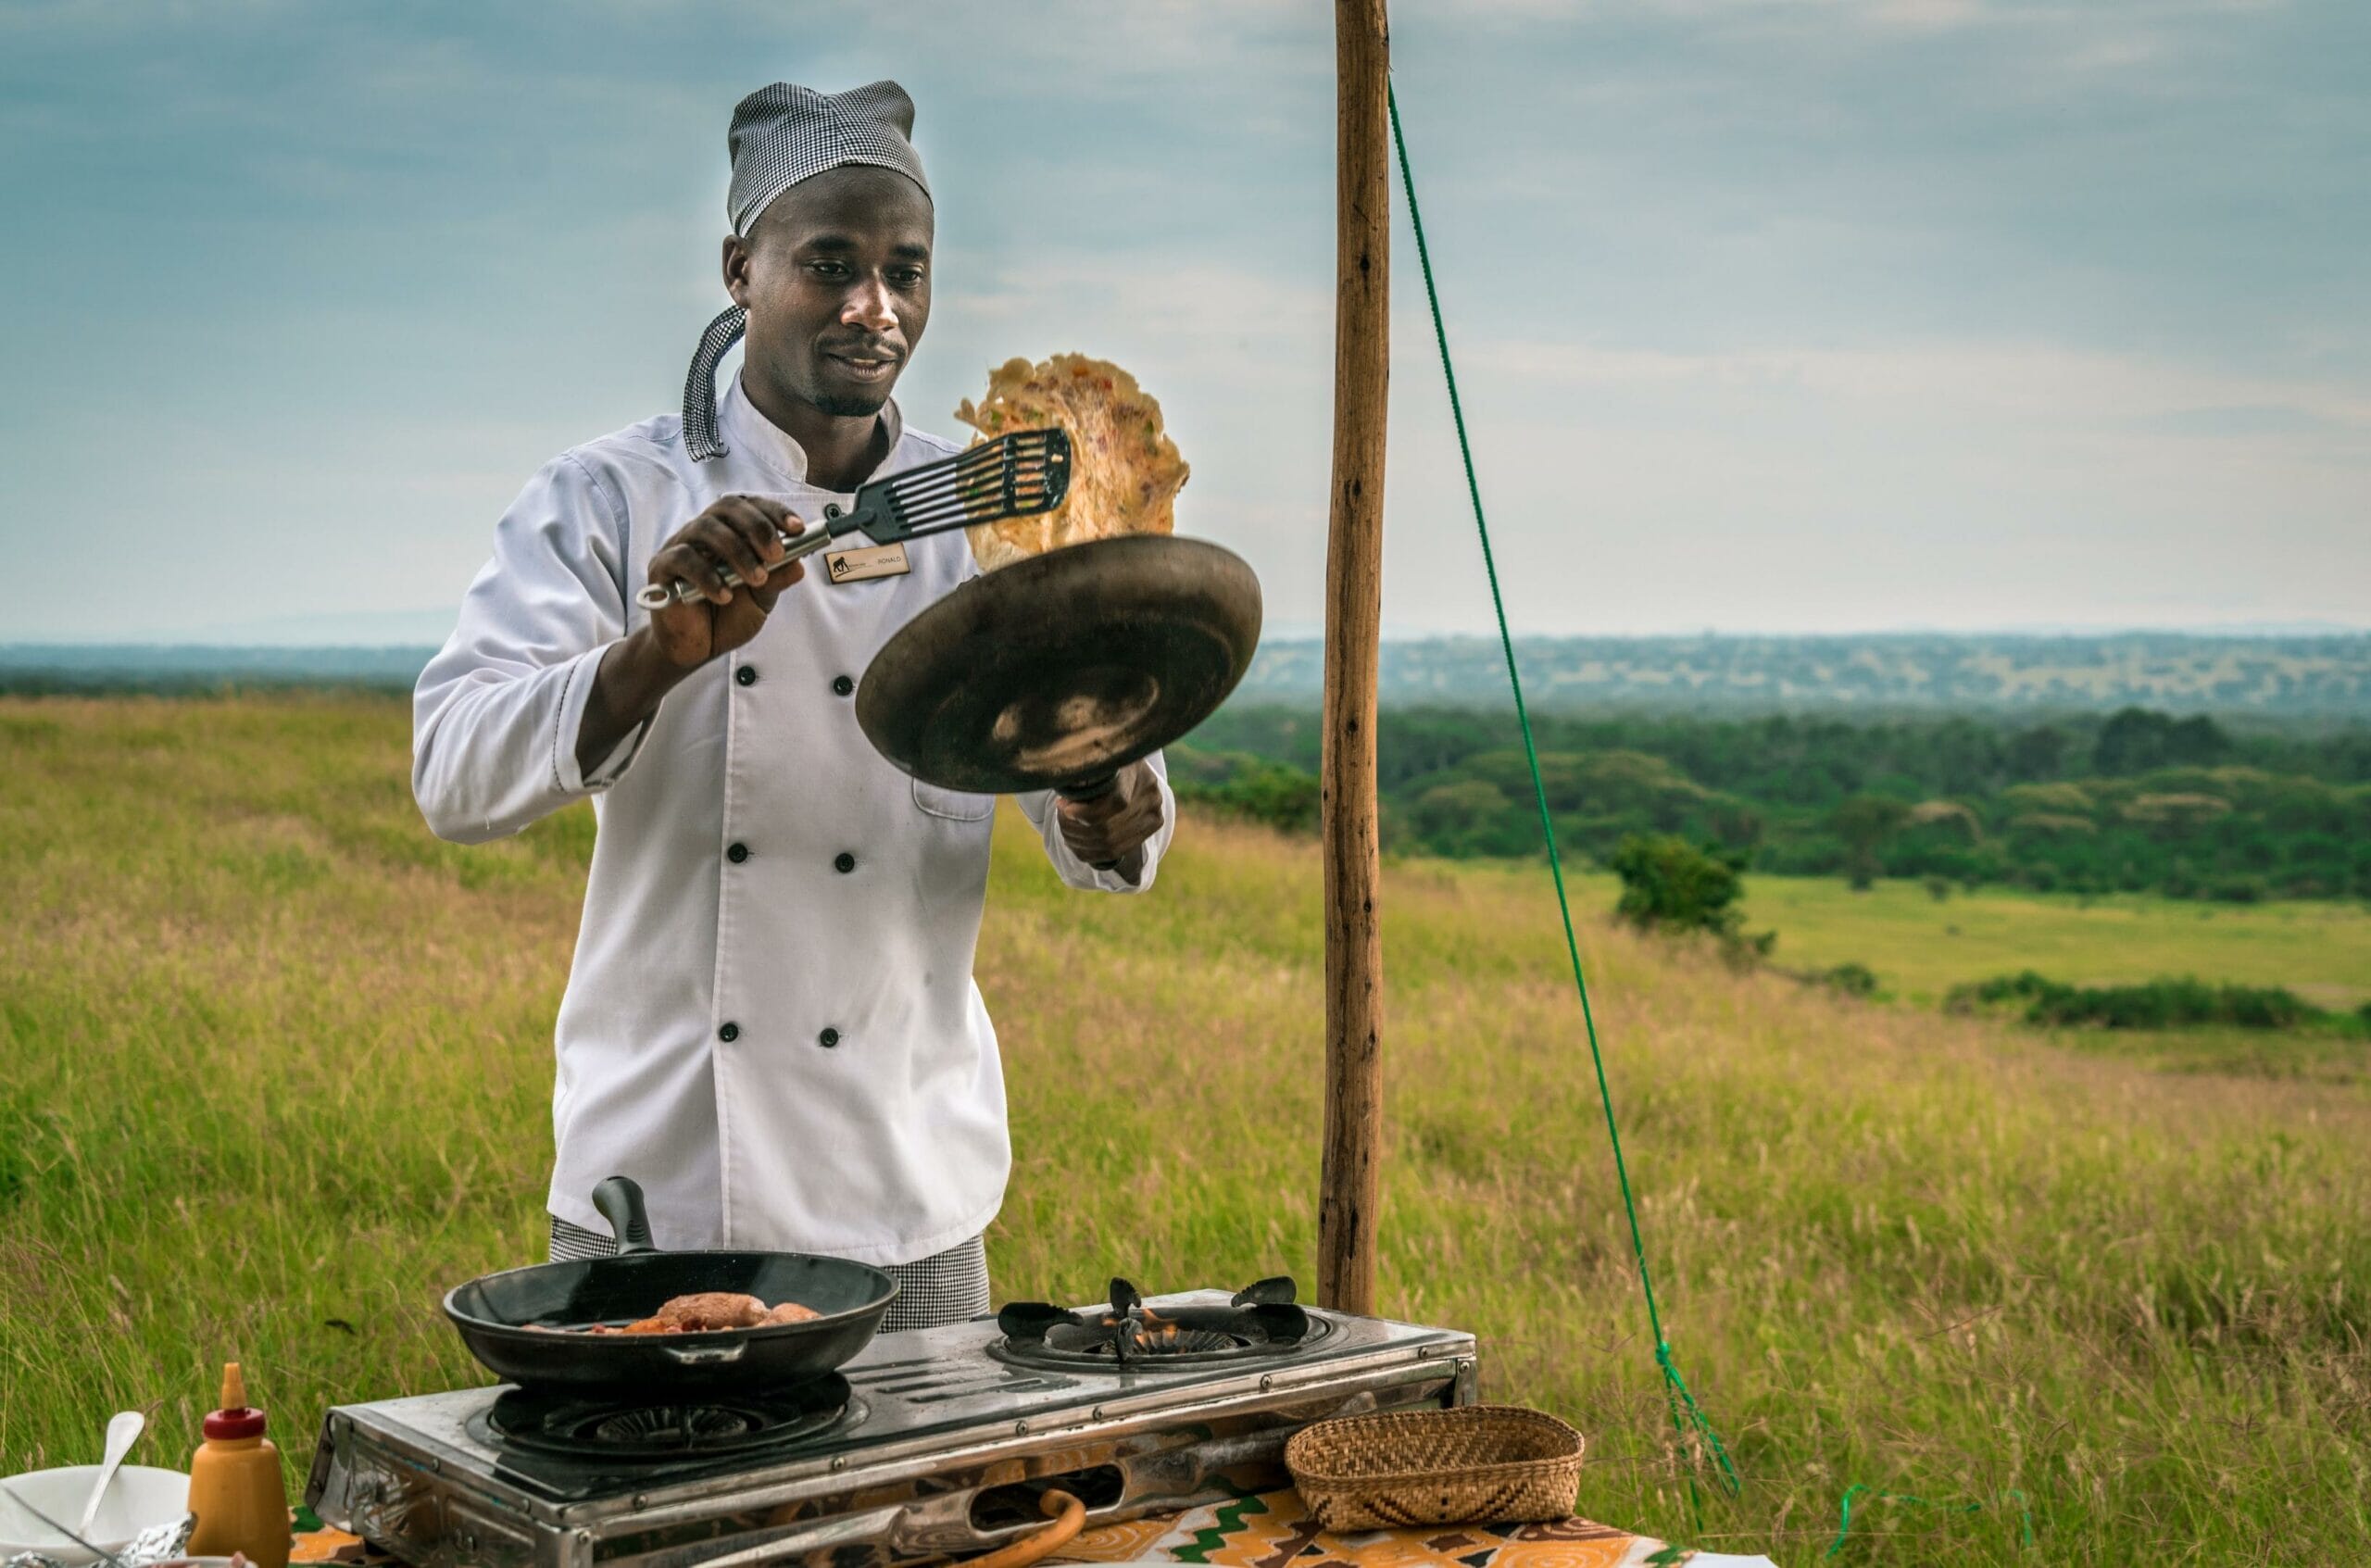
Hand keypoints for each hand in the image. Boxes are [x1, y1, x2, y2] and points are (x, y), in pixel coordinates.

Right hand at [645, 496, 805, 666]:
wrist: (697, 648)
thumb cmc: (727, 616)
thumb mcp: (761, 599)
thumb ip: (776, 580)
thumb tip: (799, 565)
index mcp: (729, 532)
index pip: (749, 506)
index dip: (773, 512)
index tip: (797, 528)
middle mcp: (703, 532)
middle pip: (726, 508)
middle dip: (757, 527)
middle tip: (777, 554)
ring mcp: (680, 546)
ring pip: (705, 529)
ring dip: (737, 552)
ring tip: (756, 579)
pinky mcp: (661, 568)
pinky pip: (682, 559)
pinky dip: (707, 576)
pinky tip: (724, 595)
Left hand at [1055, 760, 1163, 874]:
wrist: (1129, 769)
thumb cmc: (1106, 761)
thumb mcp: (1097, 759)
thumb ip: (1085, 772)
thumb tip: (1065, 796)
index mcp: (1140, 774)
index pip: (1116, 803)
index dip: (1086, 812)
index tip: (1063, 807)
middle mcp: (1152, 797)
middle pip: (1110, 829)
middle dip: (1076, 828)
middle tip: (1060, 818)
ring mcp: (1153, 817)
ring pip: (1110, 845)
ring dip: (1079, 842)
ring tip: (1064, 829)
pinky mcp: (1148, 832)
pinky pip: (1115, 853)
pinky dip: (1089, 852)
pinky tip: (1074, 843)